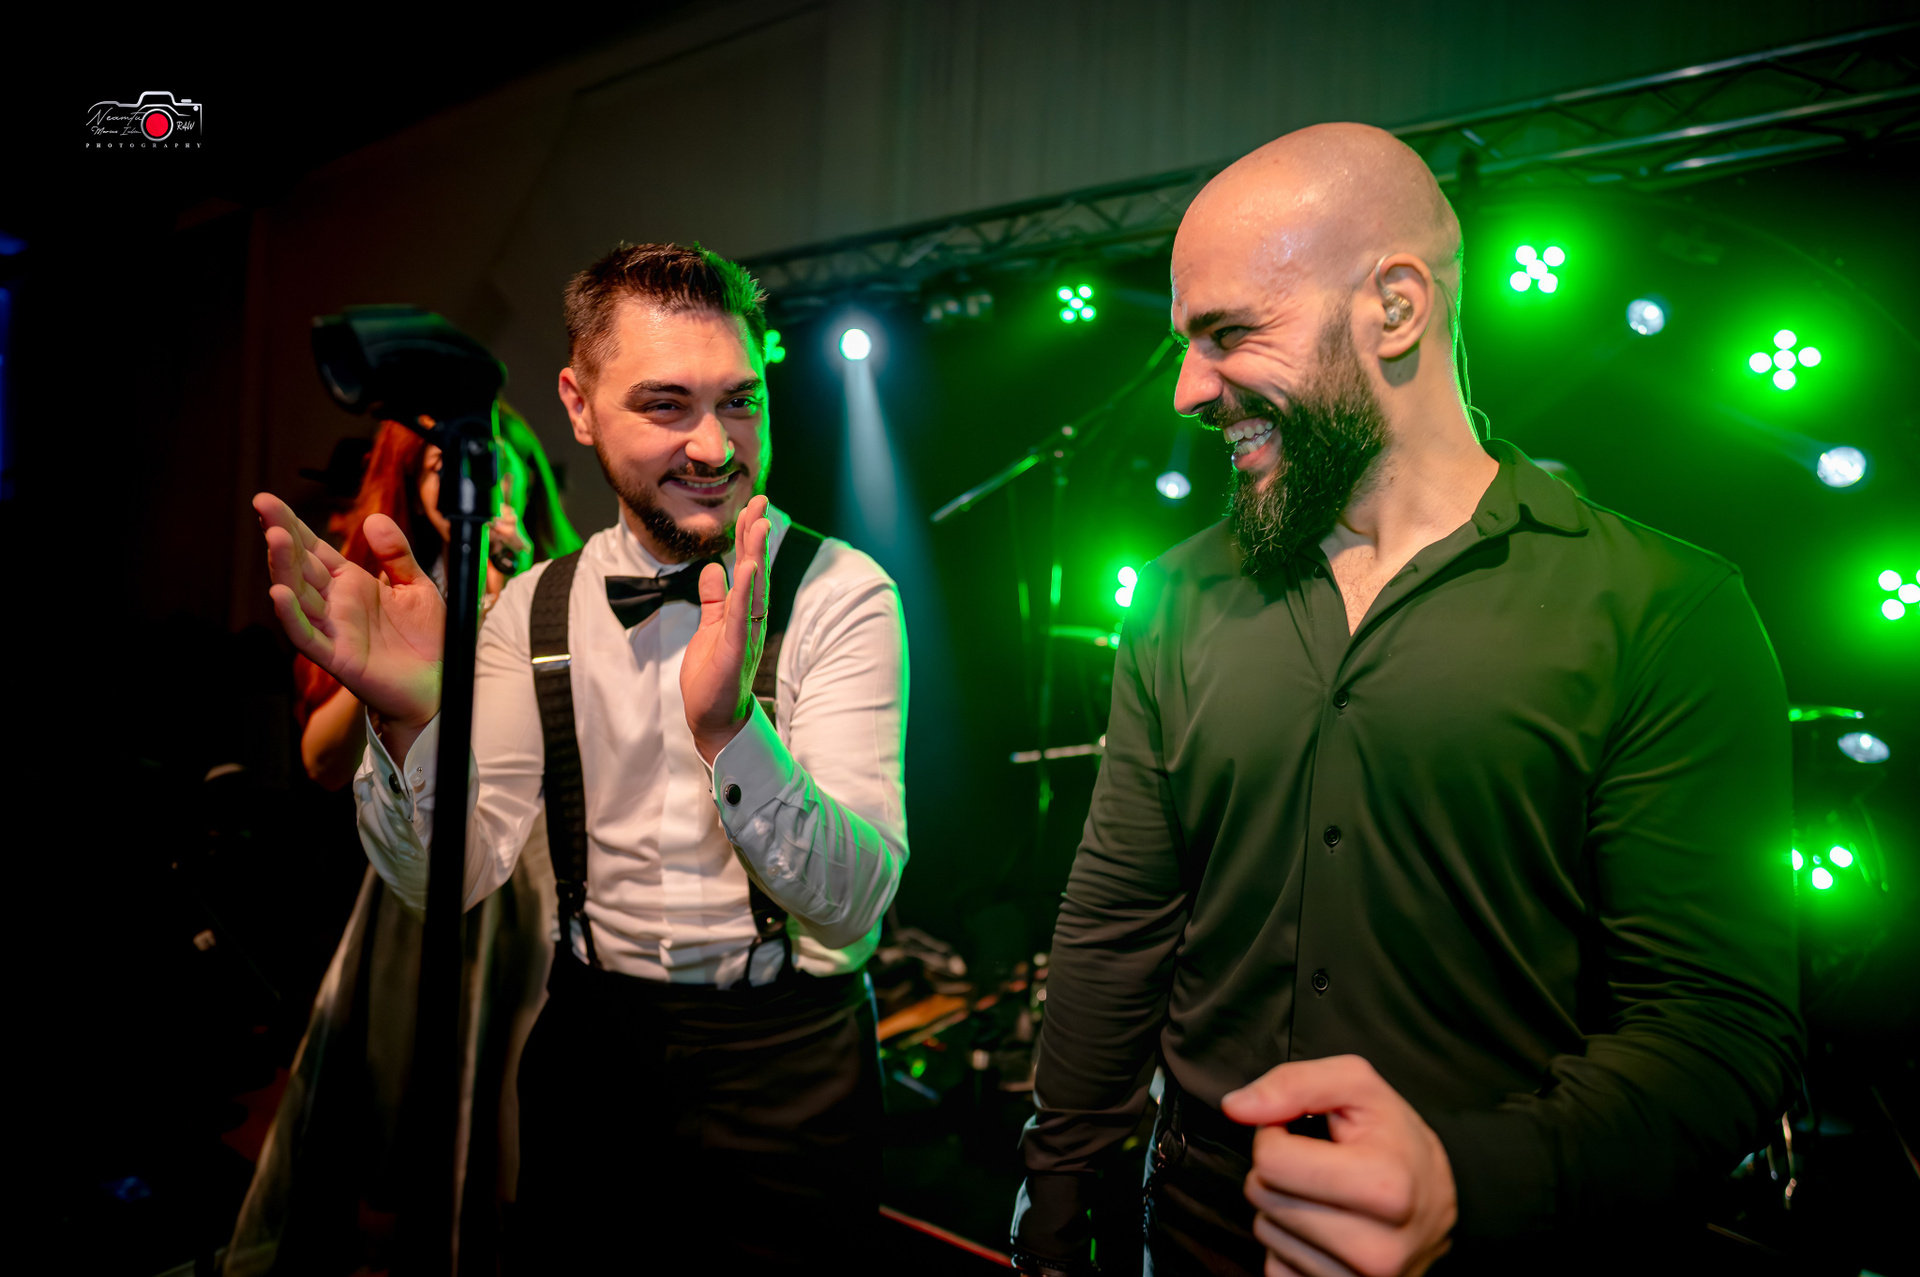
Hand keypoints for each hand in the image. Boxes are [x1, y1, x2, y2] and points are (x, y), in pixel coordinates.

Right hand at [255, 493, 444, 744]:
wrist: (440, 683)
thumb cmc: (429, 638)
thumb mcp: (417, 587)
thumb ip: (396, 555)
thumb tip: (374, 518)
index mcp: (351, 583)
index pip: (314, 549)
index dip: (293, 525)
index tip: (268, 500)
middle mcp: (335, 604)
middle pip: (300, 565)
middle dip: (281, 536)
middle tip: (263, 505)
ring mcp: (332, 629)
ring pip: (298, 595)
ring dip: (283, 567)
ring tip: (274, 537)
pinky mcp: (337, 657)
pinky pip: (307, 636)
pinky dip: (291, 616)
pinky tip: (279, 593)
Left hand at [680, 495, 770, 763]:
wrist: (713, 719)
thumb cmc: (713, 678)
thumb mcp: (710, 629)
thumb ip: (713, 600)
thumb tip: (712, 568)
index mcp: (743, 613)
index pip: (749, 569)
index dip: (749, 538)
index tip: (753, 508)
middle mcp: (750, 619)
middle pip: (755, 570)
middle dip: (756, 536)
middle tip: (761, 501)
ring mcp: (745, 633)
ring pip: (753, 588)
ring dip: (756, 554)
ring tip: (758, 523)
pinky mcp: (734, 649)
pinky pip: (741, 615)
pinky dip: (745, 590)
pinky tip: (746, 568)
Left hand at [1222, 1055, 1455, 1276]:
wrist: (1440, 1202)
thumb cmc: (1395, 1139)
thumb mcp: (1357, 1086)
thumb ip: (1293, 1084)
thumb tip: (1236, 1107)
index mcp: (1385, 1186)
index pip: (1272, 1160)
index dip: (1276, 1135)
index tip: (1303, 1135)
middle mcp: (1376, 1248)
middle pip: (1265, 1197)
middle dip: (1278, 1172)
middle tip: (1316, 1165)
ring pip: (1266, 1233)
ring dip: (1282, 1208)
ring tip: (1324, 1195)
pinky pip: (1274, 1267)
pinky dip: (1289, 1244)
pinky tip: (1322, 1230)